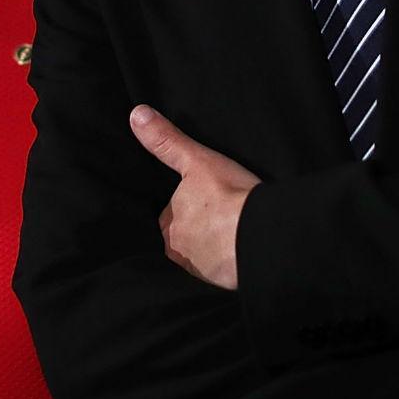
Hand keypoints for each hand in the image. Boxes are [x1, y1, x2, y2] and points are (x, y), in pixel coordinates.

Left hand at [132, 105, 260, 289]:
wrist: (263, 235)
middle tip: (219, 218)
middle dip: (198, 232)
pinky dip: (228, 266)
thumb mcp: (196, 160)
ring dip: (213, 250)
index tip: (201, 204)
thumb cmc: (229, 197)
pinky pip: (220, 273)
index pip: (170, 216)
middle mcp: (178, 252)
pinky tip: (239, 256)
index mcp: (169, 225)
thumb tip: (136, 114)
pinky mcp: (224, 284)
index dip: (186, 208)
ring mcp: (201, 270)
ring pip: (202, 258)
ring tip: (230, 237)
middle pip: (185, 239)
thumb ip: (166, 141)